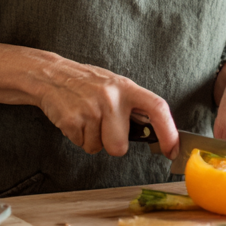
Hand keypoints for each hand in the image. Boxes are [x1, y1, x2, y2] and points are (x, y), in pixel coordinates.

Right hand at [36, 59, 178, 158]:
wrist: (53, 76)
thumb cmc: (88, 84)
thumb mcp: (116, 87)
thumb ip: (133, 107)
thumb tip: (154, 133)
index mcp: (127, 88)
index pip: (157, 109)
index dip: (169, 132)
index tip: (172, 150)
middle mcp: (112, 98)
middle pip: (119, 146)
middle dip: (111, 143)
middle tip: (102, 124)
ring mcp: (91, 109)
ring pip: (99, 148)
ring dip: (92, 139)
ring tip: (87, 117)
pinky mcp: (72, 120)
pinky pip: (82, 145)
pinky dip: (78, 137)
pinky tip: (76, 119)